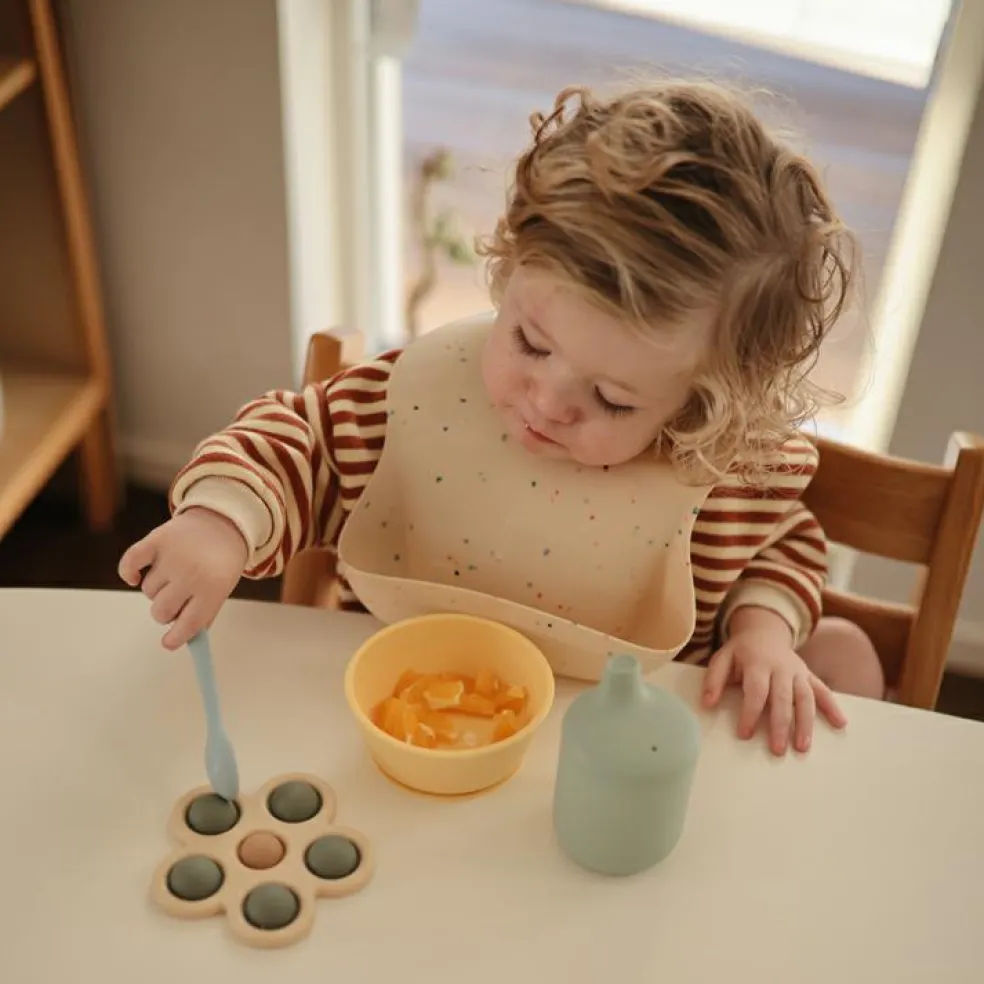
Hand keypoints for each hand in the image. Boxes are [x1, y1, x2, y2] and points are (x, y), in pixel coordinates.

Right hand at [118, 508, 247, 649]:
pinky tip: (135, 577)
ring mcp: (172, 556)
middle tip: (175, 600)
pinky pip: (129, 564)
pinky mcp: (156, 540)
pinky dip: (128, 573)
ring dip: (157, 588)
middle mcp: (192, 573)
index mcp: (214, 588)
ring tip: (173, 573)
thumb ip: (205, 614)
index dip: (176, 638)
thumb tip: (183, 638)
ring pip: (147, 591)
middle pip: (161, 611)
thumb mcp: (223, 588)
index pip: (190, 623)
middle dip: (166, 612)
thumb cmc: (222, 560)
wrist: (223, 521)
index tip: (169, 643)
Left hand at [702, 607, 846, 754]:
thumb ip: (714, 680)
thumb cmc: (740, 652)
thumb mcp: (722, 659)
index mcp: (758, 663)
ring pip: (805, 698)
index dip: (750, 713)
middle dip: (781, 725)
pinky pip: (822, 690)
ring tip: (803, 747)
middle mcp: (781, 667)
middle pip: (783, 698)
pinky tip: (840, 724)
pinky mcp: (808, 675)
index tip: (744, 734)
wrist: (764, 631)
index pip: (756, 691)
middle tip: (777, 750)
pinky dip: (832, 706)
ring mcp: (797, 672)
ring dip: (806, 723)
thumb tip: (707, 703)